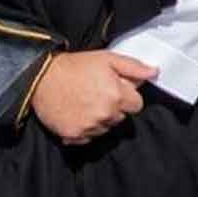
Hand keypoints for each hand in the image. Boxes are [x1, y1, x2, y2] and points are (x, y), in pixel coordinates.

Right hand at [30, 51, 157, 144]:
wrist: (42, 77)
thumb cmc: (76, 66)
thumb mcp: (109, 59)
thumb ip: (135, 68)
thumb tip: (155, 73)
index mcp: (117, 95)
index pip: (137, 105)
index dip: (128, 97)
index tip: (116, 90)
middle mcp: (105, 114)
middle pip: (121, 117)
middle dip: (114, 107)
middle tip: (97, 93)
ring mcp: (89, 126)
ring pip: (105, 128)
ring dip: (100, 119)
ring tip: (85, 102)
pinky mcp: (73, 135)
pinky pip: (88, 137)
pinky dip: (85, 128)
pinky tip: (77, 113)